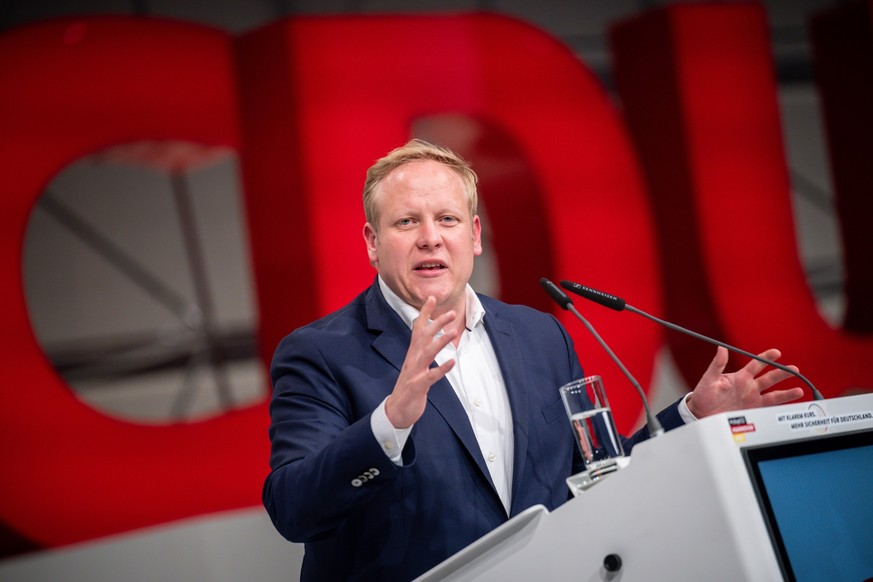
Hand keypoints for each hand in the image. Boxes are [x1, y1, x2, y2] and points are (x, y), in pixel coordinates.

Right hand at [384, 296, 457, 427]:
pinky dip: (441, 369)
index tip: (432, 297)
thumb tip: (430, 339)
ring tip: (453, 332)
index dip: (424, 313)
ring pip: (427, 353)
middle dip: (437, 323)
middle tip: (451, 312)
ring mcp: (414, 373)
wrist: (396, 412)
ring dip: (440, 342)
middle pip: (424, 337)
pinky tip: (452, 362)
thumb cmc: (408, 388)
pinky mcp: (417, 386)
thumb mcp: (414, 367)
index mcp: (412, 354)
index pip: (418, 329)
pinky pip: (431, 376)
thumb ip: (422, 352)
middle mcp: (412, 360)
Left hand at [687, 347, 804, 417]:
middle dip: (782, 373)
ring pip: (773, 394)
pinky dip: (780, 407)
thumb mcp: (709, 379)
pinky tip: (790, 406)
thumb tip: (721, 348)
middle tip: (794, 369)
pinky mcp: (753, 411)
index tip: (776, 353)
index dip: (766, 358)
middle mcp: (749, 387)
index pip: (756, 364)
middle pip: (769, 378)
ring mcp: (752, 399)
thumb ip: (717, 364)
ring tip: (799, 390)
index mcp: (740, 377)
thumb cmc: (703, 394)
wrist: (701, 413)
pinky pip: (769, 409)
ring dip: (786, 393)